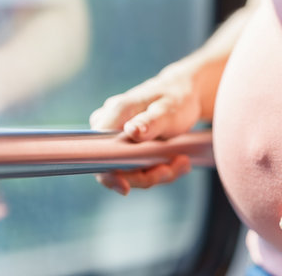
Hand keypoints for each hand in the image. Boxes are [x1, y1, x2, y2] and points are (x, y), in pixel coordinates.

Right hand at [90, 63, 199, 194]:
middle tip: (173, 168)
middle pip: (113, 166)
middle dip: (145, 175)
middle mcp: (109, 125)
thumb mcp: (168, 110)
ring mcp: (117, 136)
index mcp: (115, 112)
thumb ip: (150, 122)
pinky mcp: (127, 146)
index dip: (109, 173)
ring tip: (182, 162)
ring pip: (128, 170)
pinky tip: (178, 161)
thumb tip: (132, 132)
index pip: (98, 151)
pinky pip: (138, 167)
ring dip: (157, 173)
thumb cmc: (176, 99)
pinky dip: (158, 169)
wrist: (184, 94)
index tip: (126, 188)